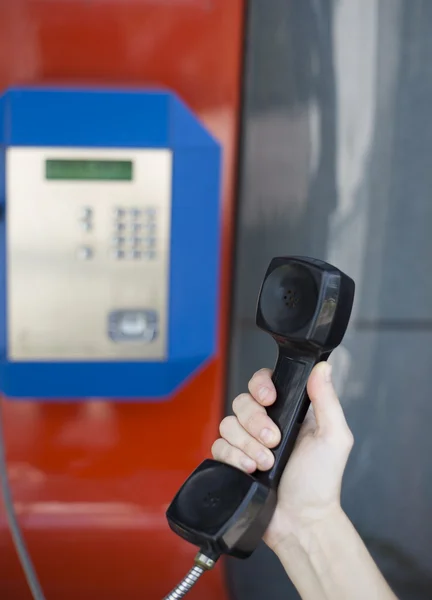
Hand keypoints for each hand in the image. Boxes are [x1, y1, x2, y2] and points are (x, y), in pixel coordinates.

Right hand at [211, 362, 353, 551]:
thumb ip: (327, 400)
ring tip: (265, 462)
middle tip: (274, 441)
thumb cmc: (321, 482)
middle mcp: (265, 423)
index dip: (260, 386)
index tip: (269, 398)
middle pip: (242, 402)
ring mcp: (247, 443)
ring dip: (247, 444)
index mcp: (288, 412)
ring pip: (228, 424)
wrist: (301, 521)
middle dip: (256, 422)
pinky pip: (218, 446)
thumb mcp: (333, 437)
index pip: (263, 383)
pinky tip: (249, 469)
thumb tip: (322, 368)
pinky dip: (233, 457)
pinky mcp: (232, 461)